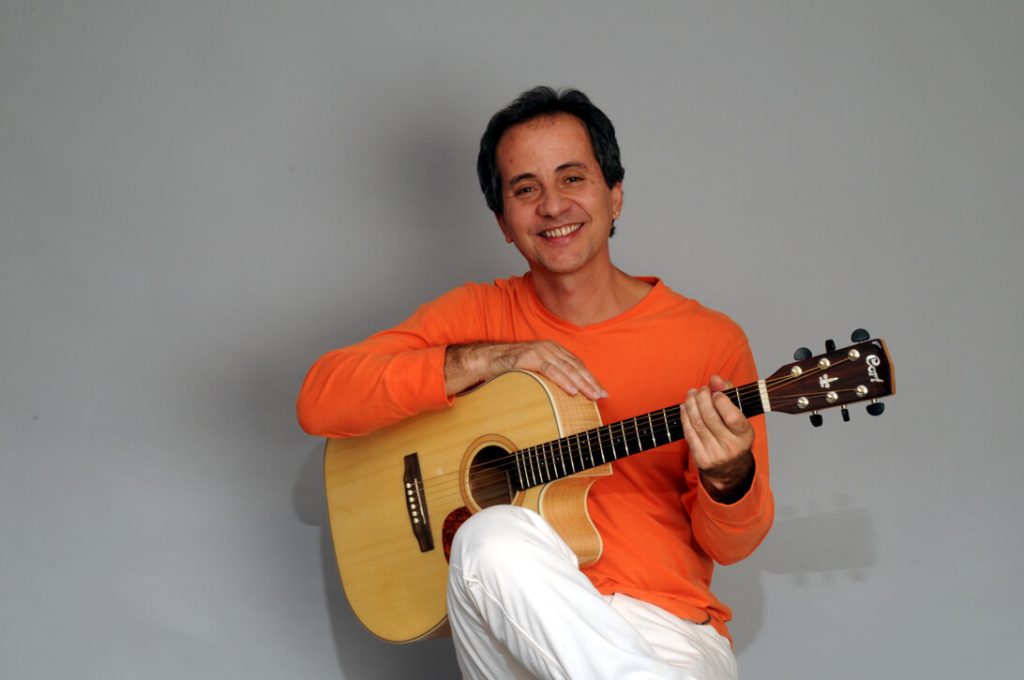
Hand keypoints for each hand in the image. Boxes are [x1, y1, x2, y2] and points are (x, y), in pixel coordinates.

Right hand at [445, 341, 606, 399]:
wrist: (482, 361)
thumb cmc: (507, 370)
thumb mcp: (532, 374)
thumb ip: (547, 380)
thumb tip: (564, 398)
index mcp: (551, 351)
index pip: (576, 365)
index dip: (590, 378)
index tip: (602, 393)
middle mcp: (547, 348)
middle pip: (575, 366)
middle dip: (591, 382)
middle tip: (603, 396)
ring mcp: (537, 351)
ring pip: (565, 367)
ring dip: (581, 382)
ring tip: (593, 395)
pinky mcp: (526, 357)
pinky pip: (548, 369)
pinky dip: (562, 379)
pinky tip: (573, 390)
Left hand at [681, 374, 755, 501]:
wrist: (730, 469)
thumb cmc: (734, 435)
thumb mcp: (740, 416)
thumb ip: (729, 393)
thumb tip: (715, 378)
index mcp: (745, 436)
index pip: (732, 416)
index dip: (721, 401)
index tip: (715, 392)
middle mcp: (731, 447)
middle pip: (710, 417)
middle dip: (702, 398)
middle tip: (701, 390)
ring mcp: (715, 455)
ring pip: (697, 424)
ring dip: (691, 404)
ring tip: (691, 394)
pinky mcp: (701, 459)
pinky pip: (689, 434)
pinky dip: (684, 417)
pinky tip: (684, 406)